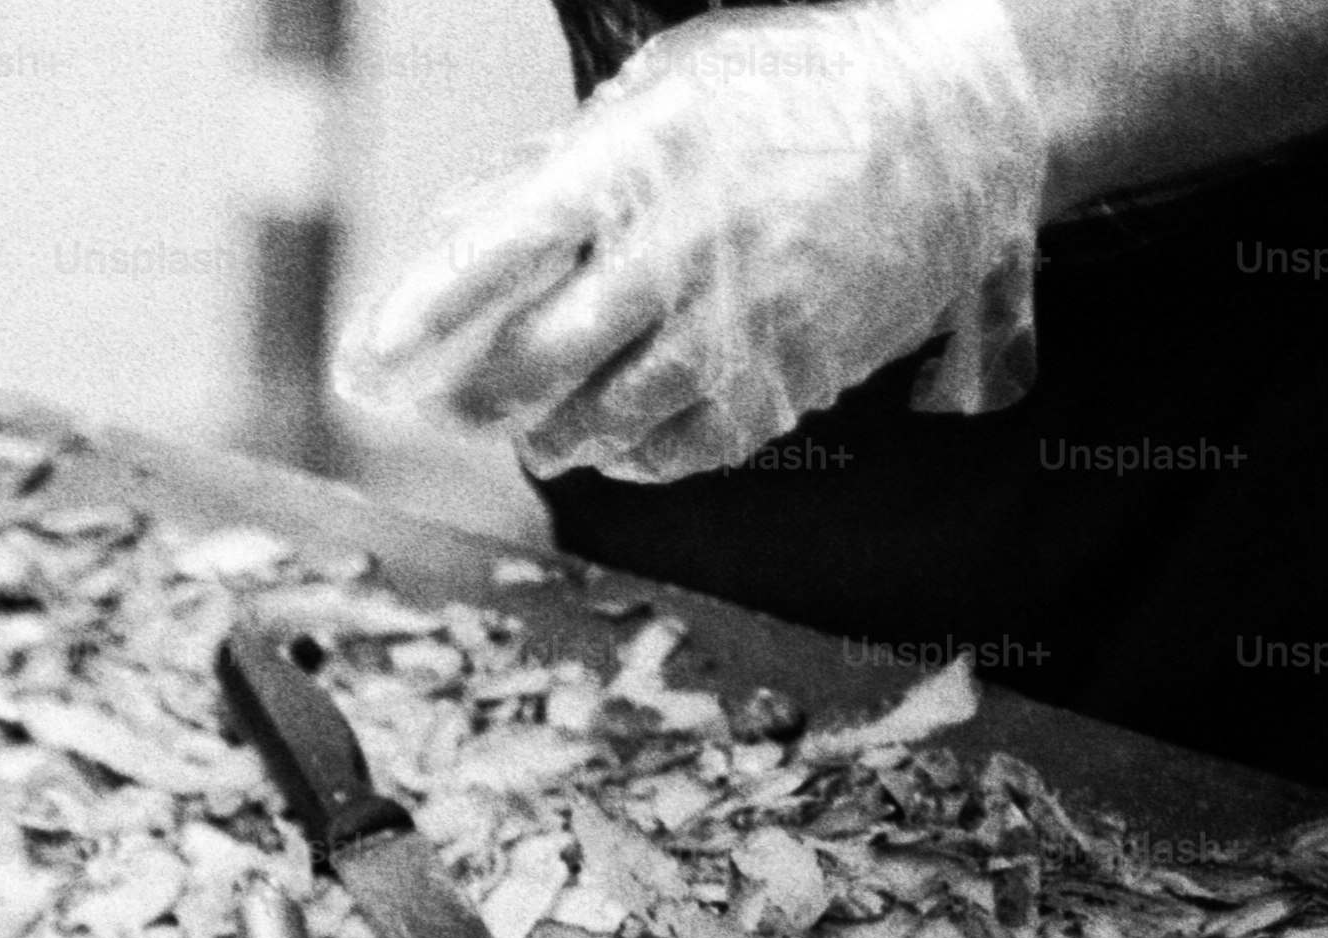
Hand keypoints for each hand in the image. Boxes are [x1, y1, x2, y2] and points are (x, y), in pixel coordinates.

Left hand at [337, 0, 1049, 483]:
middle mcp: (690, 241)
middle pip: (538, 357)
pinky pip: (685, 451)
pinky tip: (616, 442)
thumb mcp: (663, 89)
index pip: (500, 247)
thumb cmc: (791, 88)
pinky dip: (632, 458)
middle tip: (439, 408)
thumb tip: (451, 243)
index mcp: (643, 154)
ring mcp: (749, 316)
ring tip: (533, 425)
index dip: (420, 315)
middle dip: (469, 399)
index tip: (360, 364)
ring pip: (604, 418)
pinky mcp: (798, 373)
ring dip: (548, 433)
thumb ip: (555, 171)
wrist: (967, 110)